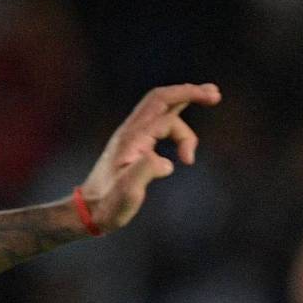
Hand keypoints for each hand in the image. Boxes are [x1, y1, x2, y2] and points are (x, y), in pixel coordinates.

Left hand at [78, 83, 221, 233]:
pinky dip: (173, 117)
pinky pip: (155, 119)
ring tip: (203, 115)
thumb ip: (145, 172)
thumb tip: (167, 163)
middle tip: (215, 93)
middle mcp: (131, 131)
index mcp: (133, 139)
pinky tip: (181, 129)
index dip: (186, 130)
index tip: (189, 158)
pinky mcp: (132, 143)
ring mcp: (130, 135)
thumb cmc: (109, 205)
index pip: (166, 114)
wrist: (88, 211)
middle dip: (189, 92)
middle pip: (161, 98)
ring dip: (183, 106)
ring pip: (160, 108)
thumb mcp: (127, 192)